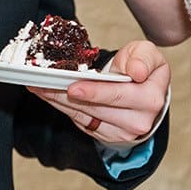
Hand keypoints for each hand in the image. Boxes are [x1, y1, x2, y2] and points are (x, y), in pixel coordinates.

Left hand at [27, 39, 169, 143]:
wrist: (144, 91)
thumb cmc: (143, 70)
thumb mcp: (148, 55)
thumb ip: (144, 57)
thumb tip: (136, 71)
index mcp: (151, 98)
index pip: (120, 94)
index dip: (96, 91)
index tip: (74, 87)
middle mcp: (139, 120)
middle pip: (97, 107)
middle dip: (68, 94)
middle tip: (46, 83)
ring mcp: (122, 131)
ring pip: (84, 114)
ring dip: (58, 99)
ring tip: (39, 84)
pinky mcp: (106, 135)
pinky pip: (80, 120)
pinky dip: (61, 106)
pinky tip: (47, 93)